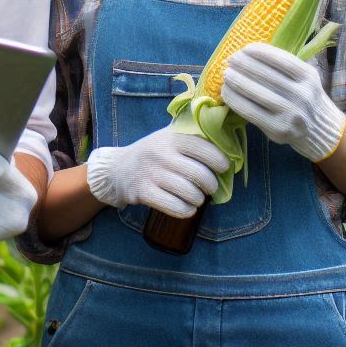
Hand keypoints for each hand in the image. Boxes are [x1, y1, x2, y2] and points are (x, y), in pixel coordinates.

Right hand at [85, 126, 229, 217]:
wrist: (118, 168)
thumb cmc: (153, 152)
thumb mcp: (167, 136)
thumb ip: (191, 135)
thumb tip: (227, 138)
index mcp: (170, 137)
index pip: (203, 148)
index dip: (219, 160)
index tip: (224, 167)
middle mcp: (161, 153)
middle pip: (200, 175)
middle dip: (212, 185)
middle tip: (211, 187)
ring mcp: (151, 173)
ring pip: (190, 193)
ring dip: (199, 199)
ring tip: (198, 197)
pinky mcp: (143, 192)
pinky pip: (175, 207)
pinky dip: (186, 210)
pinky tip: (187, 207)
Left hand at [222, 43, 345, 161]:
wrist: (318, 129)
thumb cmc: (303, 96)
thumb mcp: (303, 77)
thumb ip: (283, 66)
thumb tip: (247, 52)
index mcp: (308, 76)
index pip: (281, 59)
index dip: (259, 52)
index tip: (244, 48)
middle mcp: (302, 94)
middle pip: (266, 75)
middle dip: (244, 65)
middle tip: (230, 59)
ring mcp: (291, 114)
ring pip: (257, 93)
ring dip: (237, 81)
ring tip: (226, 74)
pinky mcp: (278, 130)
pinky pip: (251, 111)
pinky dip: (235, 100)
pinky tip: (226, 92)